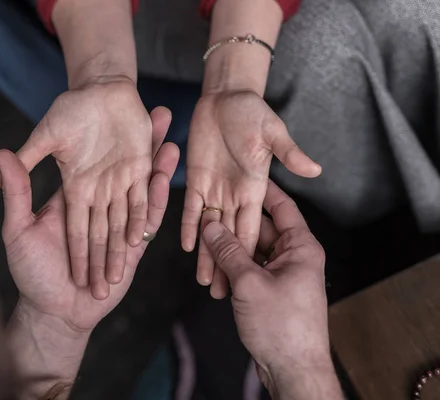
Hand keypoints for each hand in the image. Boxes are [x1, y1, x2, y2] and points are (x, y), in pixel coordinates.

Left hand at [0, 107, 178, 332]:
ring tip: (172, 142)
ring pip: (141, 191)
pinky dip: (157, 202)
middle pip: (125, 169)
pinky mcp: (133, 249)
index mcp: (74, 198)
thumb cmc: (30, 273)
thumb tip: (1, 155)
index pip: (96, 159)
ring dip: (157, 168)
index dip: (108, 136)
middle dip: (142, 143)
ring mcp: (117, 226)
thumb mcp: (17, 229)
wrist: (53, 312)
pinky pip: (147, 222)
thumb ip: (17, 193)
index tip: (118, 109)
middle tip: (159, 114)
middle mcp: (99, 207)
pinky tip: (167, 181)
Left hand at [183, 91, 320, 298]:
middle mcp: (235, 194)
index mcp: (255, 188)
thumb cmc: (252, 112)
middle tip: (219, 293)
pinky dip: (188, 226)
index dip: (247, 253)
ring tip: (203, 280)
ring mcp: (215, 188)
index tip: (245, 279)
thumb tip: (316, 170)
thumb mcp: (273, 131)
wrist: (226, 97)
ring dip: (205, 253)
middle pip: (230, 236)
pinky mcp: (196, 179)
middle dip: (226, 265)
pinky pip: (190, 207)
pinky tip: (185, 247)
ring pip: (209, 228)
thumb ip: (289, 152)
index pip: (252, 226)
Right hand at [202, 181, 336, 396]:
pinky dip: (233, 270)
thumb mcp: (250, 283)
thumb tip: (210, 225)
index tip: (241, 176)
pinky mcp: (271, 291)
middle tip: (207, 216)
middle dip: (233, 227)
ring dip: (229, 252)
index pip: (281, 207)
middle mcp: (294, 256)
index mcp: (300, 247)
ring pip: (252, 252)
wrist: (292, 369)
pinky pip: (250, 271)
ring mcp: (282, 274)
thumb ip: (228, 251)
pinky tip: (213, 272)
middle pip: (260, 230)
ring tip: (204, 247)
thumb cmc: (282, 325)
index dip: (262, 190)